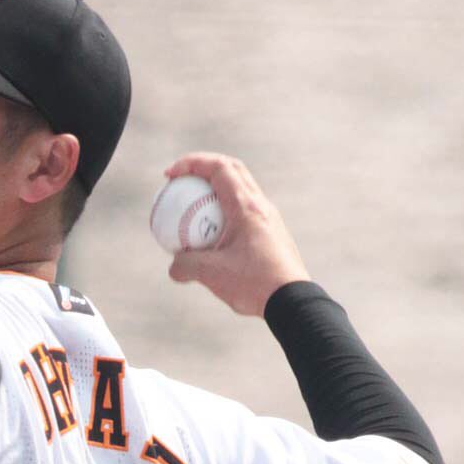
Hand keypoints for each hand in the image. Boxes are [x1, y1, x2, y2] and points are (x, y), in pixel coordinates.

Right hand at [164, 152, 309, 316]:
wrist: (292, 301)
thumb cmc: (253, 284)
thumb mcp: (211, 275)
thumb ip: (185, 266)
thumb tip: (174, 266)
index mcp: (246, 207)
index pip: (219, 168)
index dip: (192, 163)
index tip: (171, 176)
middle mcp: (261, 205)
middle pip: (232, 169)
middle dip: (203, 168)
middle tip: (181, 181)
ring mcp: (269, 217)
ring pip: (239, 189)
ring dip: (214, 190)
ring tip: (193, 206)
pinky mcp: (271, 232)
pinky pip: (243, 210)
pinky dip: (223, 211)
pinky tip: (211, 233)